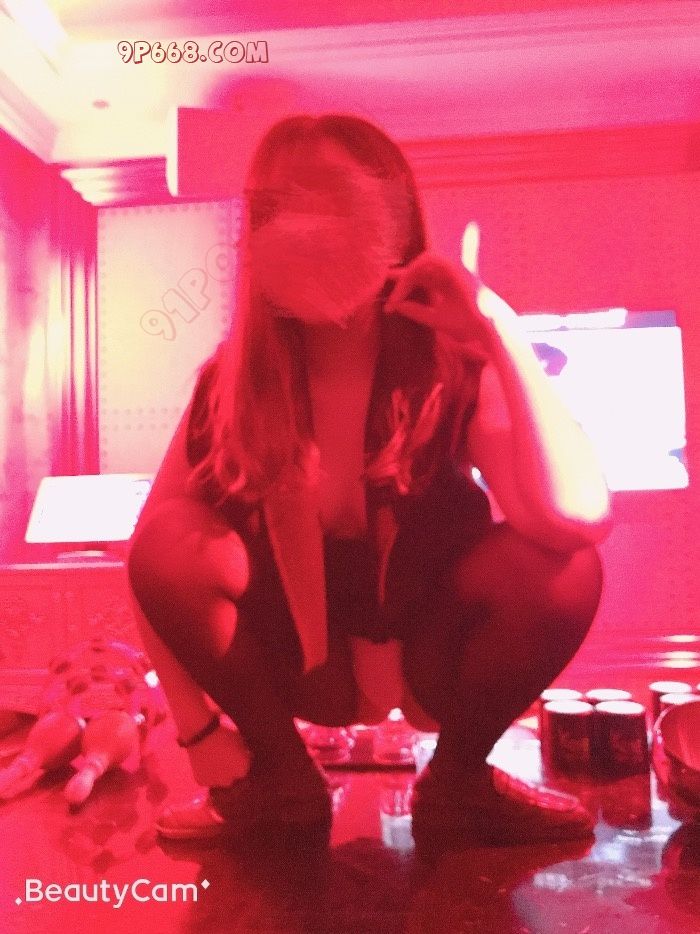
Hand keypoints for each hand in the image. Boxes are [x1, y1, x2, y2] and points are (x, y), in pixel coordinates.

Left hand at [383, 222, 490, 347]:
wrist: (485, 328)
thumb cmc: (466, 325)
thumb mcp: (435, 319)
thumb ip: (416, 312)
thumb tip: (396, 306)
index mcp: (447, 285)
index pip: (422, 277)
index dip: (404, 280)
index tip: (388, 286)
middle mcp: (450, 275)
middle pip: (420, 269)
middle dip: (402, 278)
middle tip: (389, 291)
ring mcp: (454, 269)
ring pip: (422, 263)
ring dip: (407, 277)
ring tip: (398, 293)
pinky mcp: (455, 267)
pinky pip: (430, 260)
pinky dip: (416, 270)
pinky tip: (406, 281)